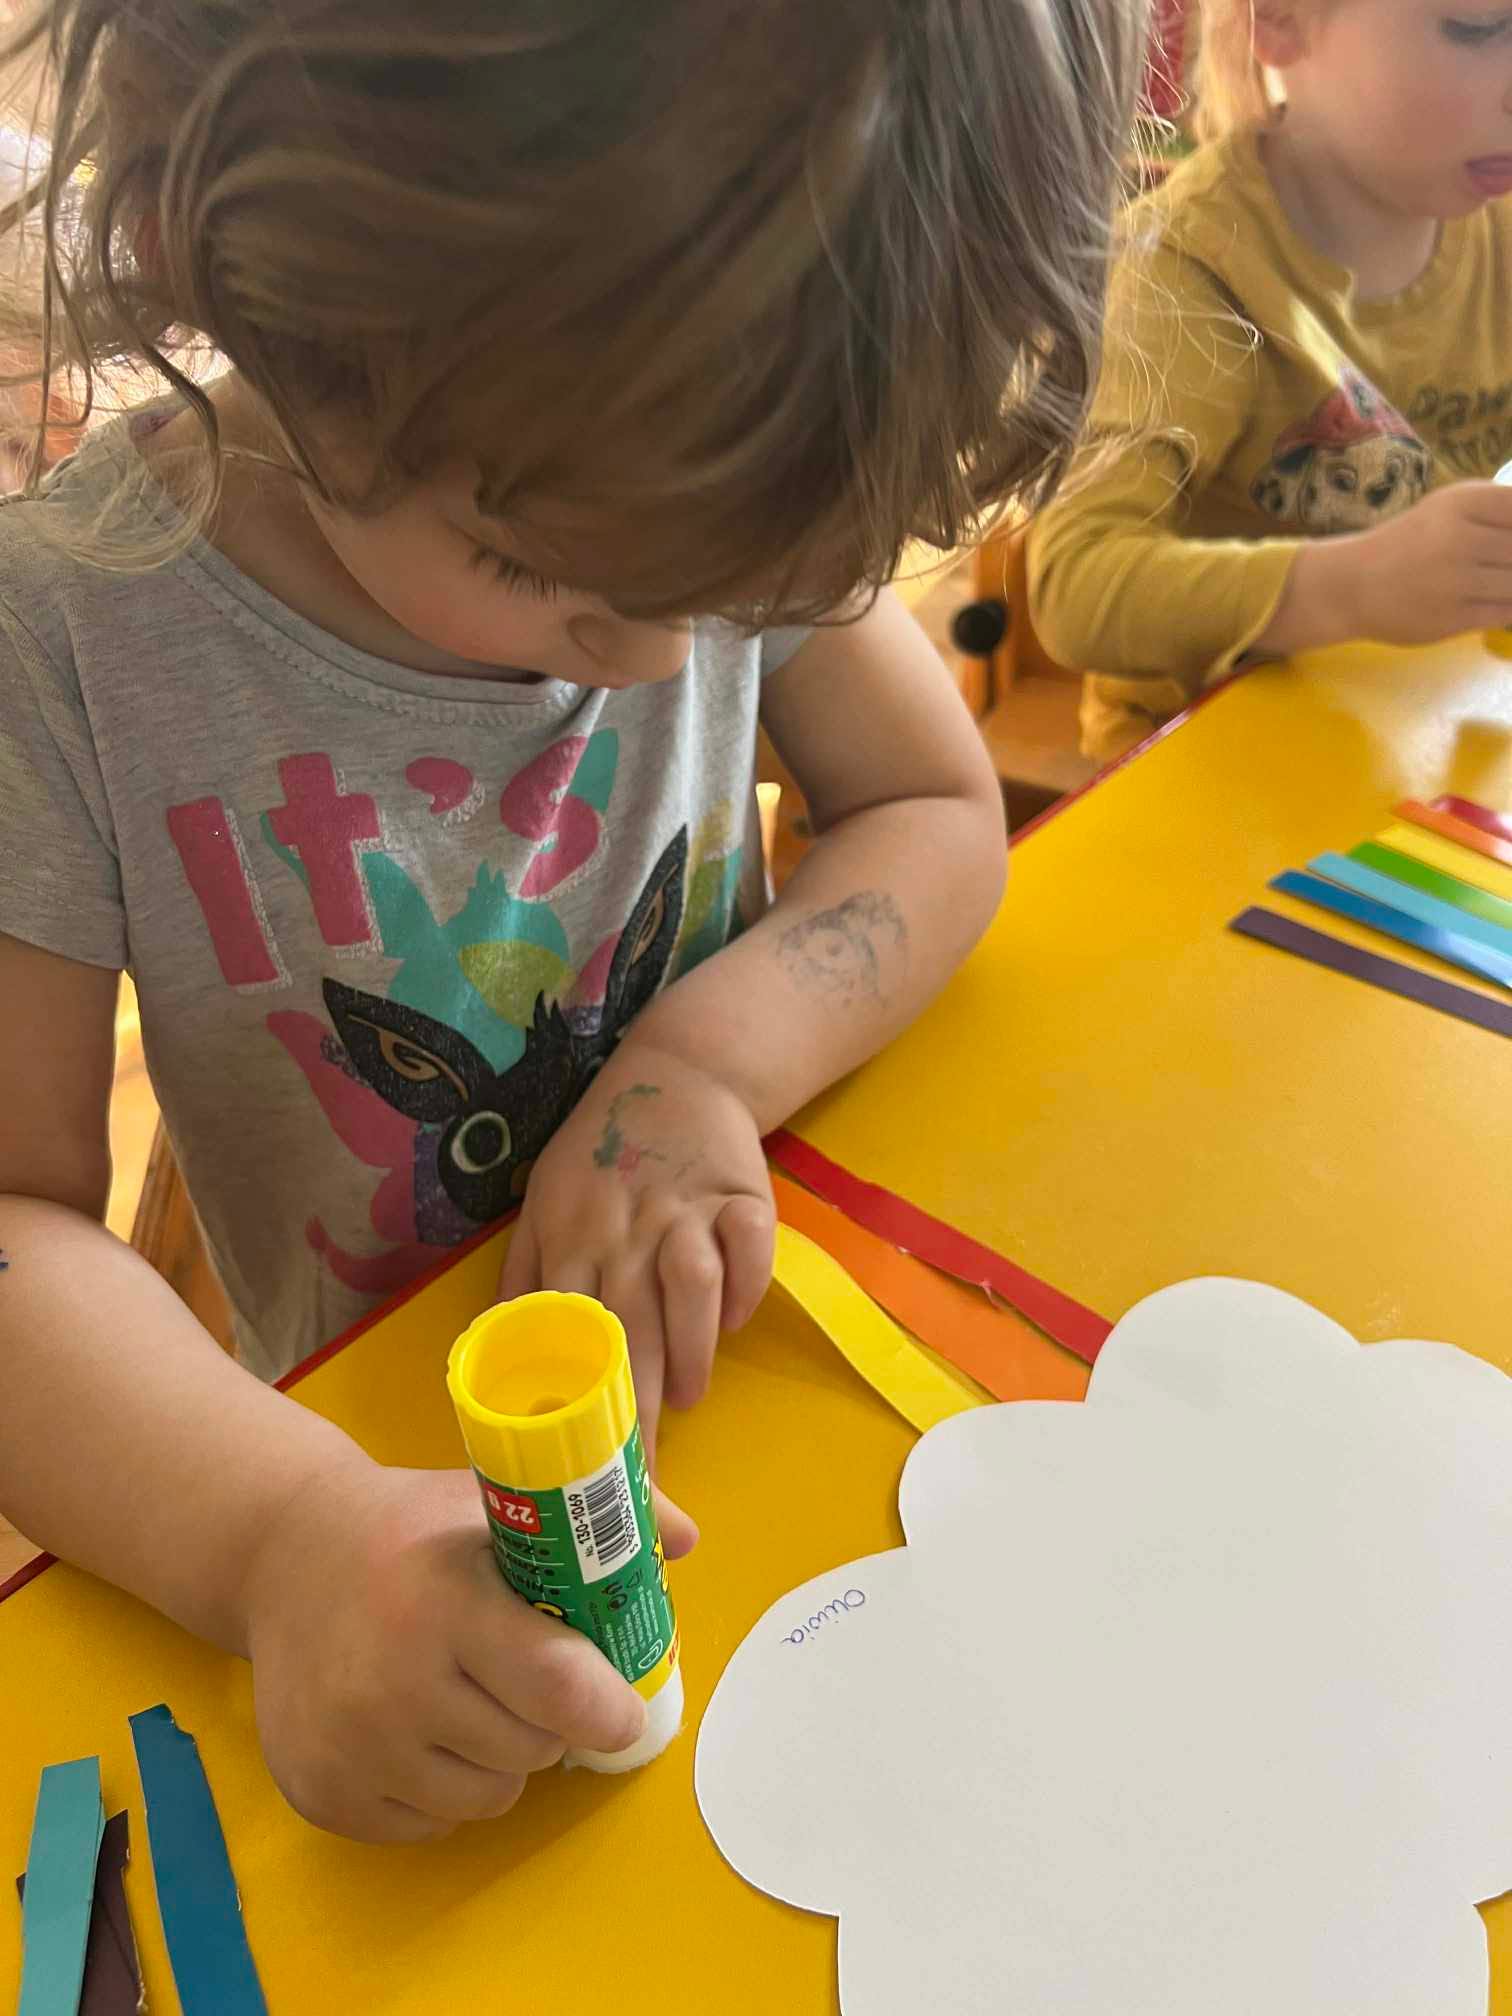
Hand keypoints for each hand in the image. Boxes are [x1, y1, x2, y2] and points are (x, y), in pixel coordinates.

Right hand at [240, 1458, 693, 1841]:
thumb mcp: (499, 1500)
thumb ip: (606, 1510)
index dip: (607, 1707)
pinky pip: (430, 1826)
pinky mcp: (321, 1793)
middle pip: (529, 1749)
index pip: (554, 1683)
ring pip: (486, 1798)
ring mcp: (352, 1746)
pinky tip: (421, 1729)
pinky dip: (444, 1792)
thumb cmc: (415, 1529)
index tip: (623, 1706)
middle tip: (528, 1678)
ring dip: (500, 1762)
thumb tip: (686, 1541)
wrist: (282, 1555)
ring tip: (472, 1698)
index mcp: (447, 1601)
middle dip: (551, 1724)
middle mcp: (393, 1680)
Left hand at [499, 1041, 775, 1459]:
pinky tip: (738, 1321)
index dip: (575, 1395)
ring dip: (693, 1349)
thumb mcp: (543, 1202)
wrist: (675, 1071)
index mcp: (570, 1237)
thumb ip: (525, 1274)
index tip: (581, 1452)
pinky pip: (750, 1249)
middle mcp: (626, 1229)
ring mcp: (686, 1210)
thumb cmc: (601, 1152)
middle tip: (642, 1462)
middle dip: (634, 1400)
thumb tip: (497, 1350)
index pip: (568, 1330)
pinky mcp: (740, 1195)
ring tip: (689, 1393)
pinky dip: (748, 1289)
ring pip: (691, 1287)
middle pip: (630, 1325)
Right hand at [1322, 481, 1511, 647]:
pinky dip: (1510, 610)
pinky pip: (1506, 613)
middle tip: (1502, 566)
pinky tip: (1499, 603)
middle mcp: (1460, 538)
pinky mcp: (1452, 618)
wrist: (1350, 585)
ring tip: (1496, 582)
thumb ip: (1498, 510)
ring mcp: (1456, 581)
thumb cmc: (1409, 543)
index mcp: (1462, 502)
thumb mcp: (1449, 509)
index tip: (1507, 548)